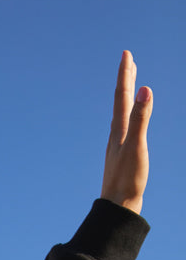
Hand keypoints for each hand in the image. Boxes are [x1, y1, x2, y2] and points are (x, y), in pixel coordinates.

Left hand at [101, 50, 151, 214]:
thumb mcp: (137, 146)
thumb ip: (141, 117)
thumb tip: (144, 89)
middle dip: (125, 79)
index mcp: (119, 129)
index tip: (126, 54)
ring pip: (122, 113)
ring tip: (130, 84)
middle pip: (120, 101)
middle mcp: (116, 135)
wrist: (117, 206)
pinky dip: (129, 115)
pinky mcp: (122, 155)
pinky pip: (126, 127)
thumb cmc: (127, 179)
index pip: (121, 95)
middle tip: (128, 60)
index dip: (125, 74)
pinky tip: (130, 120)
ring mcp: (118, 145)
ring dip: (126, 95)